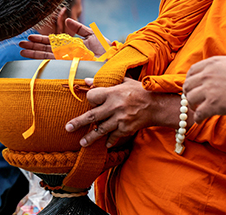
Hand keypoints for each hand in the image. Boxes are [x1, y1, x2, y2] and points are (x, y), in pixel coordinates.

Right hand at [18, 19, 106, 59]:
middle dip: (33, 47)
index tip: (29, 38)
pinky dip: (41, 59)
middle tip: (19, 45)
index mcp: (70, 46)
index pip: (52, 42)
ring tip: (21, 51)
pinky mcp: (68, 65)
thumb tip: (68, 19)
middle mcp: (66, 54)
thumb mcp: (91, 35)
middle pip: (45, 50)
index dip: (41, 40)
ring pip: (46, 56)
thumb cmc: (105, 49)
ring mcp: (66, 60)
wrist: (111, 61)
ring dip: (33, 53)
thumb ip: (79, 28)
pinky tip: (32, 58)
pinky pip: (52, 62)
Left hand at [65, 77, 179, 147]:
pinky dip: (109, 141)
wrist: (157, 105)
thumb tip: (88, 81)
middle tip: (68, 128)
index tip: (90, 100)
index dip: (89, 98)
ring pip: (101, 130)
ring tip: (82, 143)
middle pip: (92, 116)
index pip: (92, 97)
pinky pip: (114, 136)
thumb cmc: (140, 91)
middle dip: (78, 123)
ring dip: (90, 137)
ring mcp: (120, 119)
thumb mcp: (124, 81)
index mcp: (113, 93)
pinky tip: (104, 144)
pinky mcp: (126, 129)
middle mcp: (114, 107)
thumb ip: (105, 82)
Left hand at [184, 56, 225, 122]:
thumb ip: (220, 67)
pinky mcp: (213, 104)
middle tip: (192, 99)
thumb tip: (217, 73)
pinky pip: (198, 113)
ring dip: (191, 105)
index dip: (190, 79)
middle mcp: (207, 75)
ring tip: (196, 109)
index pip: (192, 71)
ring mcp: (208, 90)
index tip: (192, 85)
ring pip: (190, 98)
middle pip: (188, 85)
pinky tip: (199, 120)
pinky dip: (197, 118)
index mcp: (211, 64)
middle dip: (188, 92)